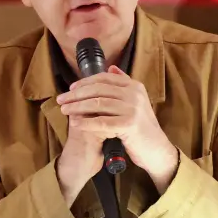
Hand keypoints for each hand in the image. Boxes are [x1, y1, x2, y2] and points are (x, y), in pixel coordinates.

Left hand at [56, 65, 180, 195]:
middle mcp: (135, 94)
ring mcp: (133, 108)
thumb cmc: (141, 126)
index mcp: (135, 86)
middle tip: (62, 100)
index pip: (104, 78)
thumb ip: (124, 84)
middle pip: (98, 90)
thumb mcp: (136, 101)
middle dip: (76, 94)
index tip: (71, 88)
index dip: (85, 82)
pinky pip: (102, 121)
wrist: (156, 149)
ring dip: (77, 107)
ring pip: (98, 104)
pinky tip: (75, 123)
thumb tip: (111, 68)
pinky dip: (86, 122)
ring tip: (64, 110)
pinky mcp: (129, 124)